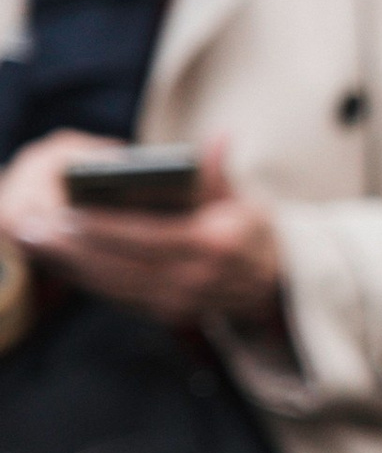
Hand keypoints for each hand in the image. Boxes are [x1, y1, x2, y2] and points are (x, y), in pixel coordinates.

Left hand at [0, 130, 282, 325]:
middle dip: (71, 249)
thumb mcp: (244, 199)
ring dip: (70, 266)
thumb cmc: (255, 233)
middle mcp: (194, 280)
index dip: (102, 227)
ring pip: (113, 285)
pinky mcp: (169, 314)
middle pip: (119, 264)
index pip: (145, 235)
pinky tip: (62, 263)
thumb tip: (220, 139)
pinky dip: (88, 280)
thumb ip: (221, 172)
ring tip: (36, 244)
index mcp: (211, 245)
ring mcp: (181, 303)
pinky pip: (120, 297)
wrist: (277, 285)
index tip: (66, 213)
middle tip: (32, 230)